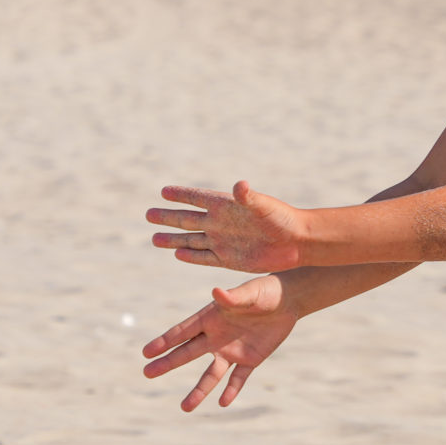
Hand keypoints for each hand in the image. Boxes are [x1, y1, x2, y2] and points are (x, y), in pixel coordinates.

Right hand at [140, 275, 297, 410]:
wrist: (287, 301)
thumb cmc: (264, 291)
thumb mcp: (250, 293)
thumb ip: (234, 297)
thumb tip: (217, 292)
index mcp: (211, 318)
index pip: (183, 332)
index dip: (164, 341)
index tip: (146, 352)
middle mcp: (216, 337)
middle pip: (188, 353)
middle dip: (168, 363)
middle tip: (147, 373)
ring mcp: (232, 351)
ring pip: (212, 374)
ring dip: (200, 391)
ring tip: (185, 408)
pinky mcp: (250, 360)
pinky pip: (238, 379)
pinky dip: (231, 390)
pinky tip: (222, 403)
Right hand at [147, 180, 308, 271]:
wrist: (296, 242)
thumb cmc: (282, 218)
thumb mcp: (263, 205)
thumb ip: (248, 197)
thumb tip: (239, 185)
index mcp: (226, 206)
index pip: (197, 198)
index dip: (181, 194)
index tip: (163, 191)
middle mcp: (221, 222)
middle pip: (187, 219)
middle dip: (168, 217)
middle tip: (148, 214)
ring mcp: (223, 241)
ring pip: (191, 240)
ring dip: (173, 239)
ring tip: (154, 239)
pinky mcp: (229, 259)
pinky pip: (204, 257)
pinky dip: (191, 256)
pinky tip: (177, 254)